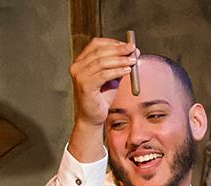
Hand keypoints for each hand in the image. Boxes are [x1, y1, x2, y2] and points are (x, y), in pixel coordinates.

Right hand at [67, 37, 138, 160]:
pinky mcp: (85, 86)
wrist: (93, 117)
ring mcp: (79, 76)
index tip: (128, 45)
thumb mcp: (112, 78)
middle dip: (119, 49)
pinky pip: (104, 75)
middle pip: (100, 51)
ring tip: (133, 61)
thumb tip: (133, 53)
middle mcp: (77, 66)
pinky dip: (117, 71)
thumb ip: (118, 65)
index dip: (113, 43)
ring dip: (120, 60)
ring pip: (102, 62)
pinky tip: (127, 71)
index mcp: (81, 61)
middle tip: (133, 49)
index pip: (96, 44)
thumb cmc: (102, 97)